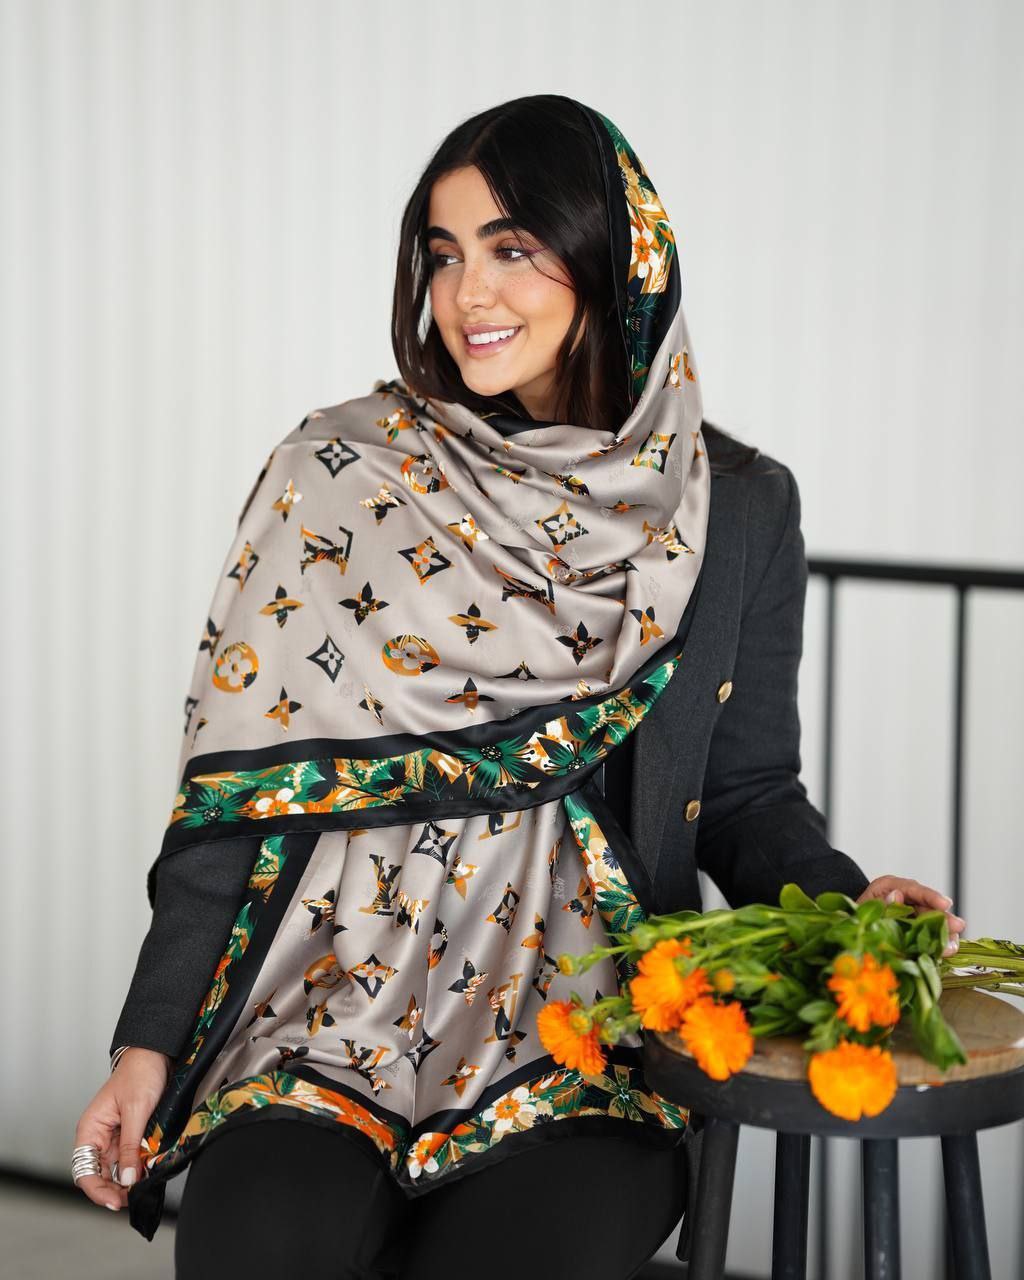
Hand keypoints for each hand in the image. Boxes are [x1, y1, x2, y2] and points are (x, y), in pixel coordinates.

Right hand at [72, 1048, 171, 1211]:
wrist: (156, 1053)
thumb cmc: (140, 1073)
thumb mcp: (136, 1110)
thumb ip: (130, 1146)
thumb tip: (126, 1180)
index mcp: (90, 1130)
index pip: (84, 1171)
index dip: (97, 1191)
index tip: (115, 1202)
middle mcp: (99, 1137)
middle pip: (99, 1176)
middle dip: (114, 1190)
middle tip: (134, 1198)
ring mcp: (115, 1137)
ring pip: (116, 1170)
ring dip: (127, 1182)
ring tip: (142, 1189)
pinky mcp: (131, 1135)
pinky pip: (130, 1159)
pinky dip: (138, 1169)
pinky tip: (147, 1174)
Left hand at [855, 876, 965, 957]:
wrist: (848, 927)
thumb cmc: (854, 915)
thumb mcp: (861, 907)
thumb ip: (880, 903)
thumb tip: (896, 896)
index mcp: (890, 886)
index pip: (913, 889)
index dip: (930, 896)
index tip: (945, 904)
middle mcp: (905, 898)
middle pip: (929, 906)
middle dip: (944, 917)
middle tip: (957, 926)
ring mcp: (911, 915)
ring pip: (934, 923)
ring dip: (944, 934)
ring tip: (950, 947)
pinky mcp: (915, 932)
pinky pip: (929, 937)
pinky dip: (936, 945)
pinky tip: (943, 952)